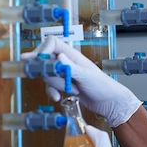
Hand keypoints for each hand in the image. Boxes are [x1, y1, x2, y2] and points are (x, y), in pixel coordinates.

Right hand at [22, 36, 141, 126]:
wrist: (108, 102)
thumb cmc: (102, 86)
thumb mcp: (86, 76)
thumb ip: (70, 67)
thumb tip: (58, 56)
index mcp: (72, 54)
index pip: (51, 43)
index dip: (42, 50)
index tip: (37, 61)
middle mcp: (66, 62)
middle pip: (45, 60)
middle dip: (49, 73)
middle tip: (60, 79)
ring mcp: (63, 73)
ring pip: (46, 75)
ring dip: (55, 85)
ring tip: (72, 90)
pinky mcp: (62, 85)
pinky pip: (49, 86)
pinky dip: (52, 92)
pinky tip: (58, 97)